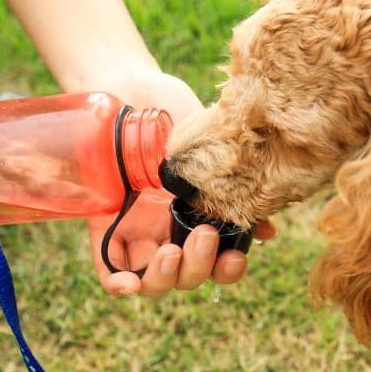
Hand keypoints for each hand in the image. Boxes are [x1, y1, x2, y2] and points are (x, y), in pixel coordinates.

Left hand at [78, 66, 275, 295]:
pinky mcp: (103, 228)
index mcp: (200, 216)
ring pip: (152, 280)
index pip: (217, 262)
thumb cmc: (177, 112)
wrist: (133, 87)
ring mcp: (137, 231)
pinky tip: (130, 283)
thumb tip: (267, 229)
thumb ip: (236, 184)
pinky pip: (110, 271)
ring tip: (171, 253)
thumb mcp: (212, 146)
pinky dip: (119, 284)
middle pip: (188, 275)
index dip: (227, 270)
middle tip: (204, 235)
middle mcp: (170, 230)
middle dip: (200, 267)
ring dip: (167, 278)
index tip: (235, 256)